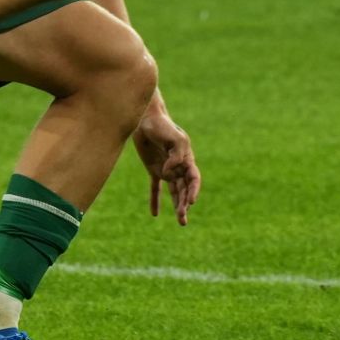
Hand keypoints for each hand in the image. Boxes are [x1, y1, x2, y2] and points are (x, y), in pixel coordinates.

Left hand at [132, 107, 200, 225]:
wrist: (146, 119)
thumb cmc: (163, 126)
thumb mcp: (175, 137)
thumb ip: (176, 156)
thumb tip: (169, 173)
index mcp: (187, 158)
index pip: (193, 178)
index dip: (193, 190)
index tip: (191, 201)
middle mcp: (179, 166)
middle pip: (185, 188)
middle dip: (185, 204)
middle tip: (182, 218)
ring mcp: (166, 169)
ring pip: (174, 191)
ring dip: (177, 205)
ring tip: (181, 220)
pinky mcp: (154, 169)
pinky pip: (156, 187)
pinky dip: (155, 200)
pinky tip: (155, 214)